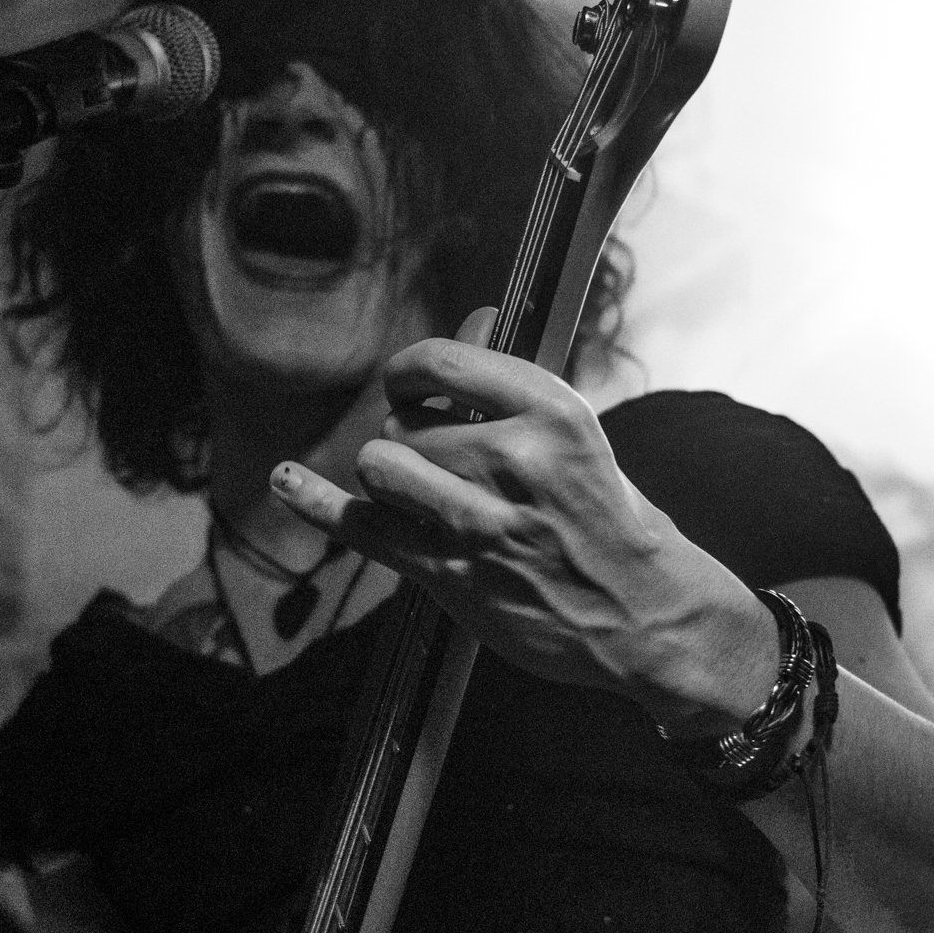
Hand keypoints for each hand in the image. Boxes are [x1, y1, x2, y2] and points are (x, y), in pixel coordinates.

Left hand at [270, 310, 776, 729]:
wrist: (646, 616)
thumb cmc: (610, 520)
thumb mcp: (577, 439)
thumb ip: (515, 387)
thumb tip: (475, 317)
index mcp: (553, 412)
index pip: (443, 361)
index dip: (411, 370)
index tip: (408, 382)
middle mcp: (513, 460)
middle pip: (404, 422)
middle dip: (410, 439)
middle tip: (441, 465)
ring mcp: (480, 522)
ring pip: (380, 468)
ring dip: (389, 477)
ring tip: (421, 493)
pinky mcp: (453, 575)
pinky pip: (362, 526)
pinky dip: (315, 502)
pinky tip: (287, 480)